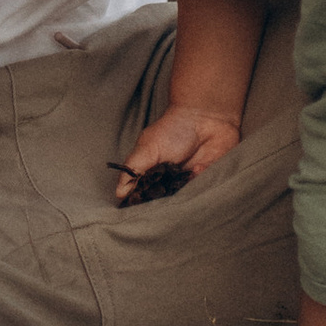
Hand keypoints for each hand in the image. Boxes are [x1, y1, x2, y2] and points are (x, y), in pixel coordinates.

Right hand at [111, 101, 242, 201]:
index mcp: (150, 172)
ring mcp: (186, 180)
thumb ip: (133, 170)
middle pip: (162, 201)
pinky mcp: (205, 179)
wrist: (206, 116)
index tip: (140, 208)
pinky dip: (198, 180)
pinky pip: (201, 190)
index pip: (142, 195)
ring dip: (182, 191)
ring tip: (181, 176)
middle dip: (164, 201)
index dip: (140, 203)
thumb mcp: (147, 149)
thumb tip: (119, 194)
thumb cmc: (173, 129)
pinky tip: (197, 167)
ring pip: (182, 198)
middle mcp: (167, 179)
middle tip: (165, 195)